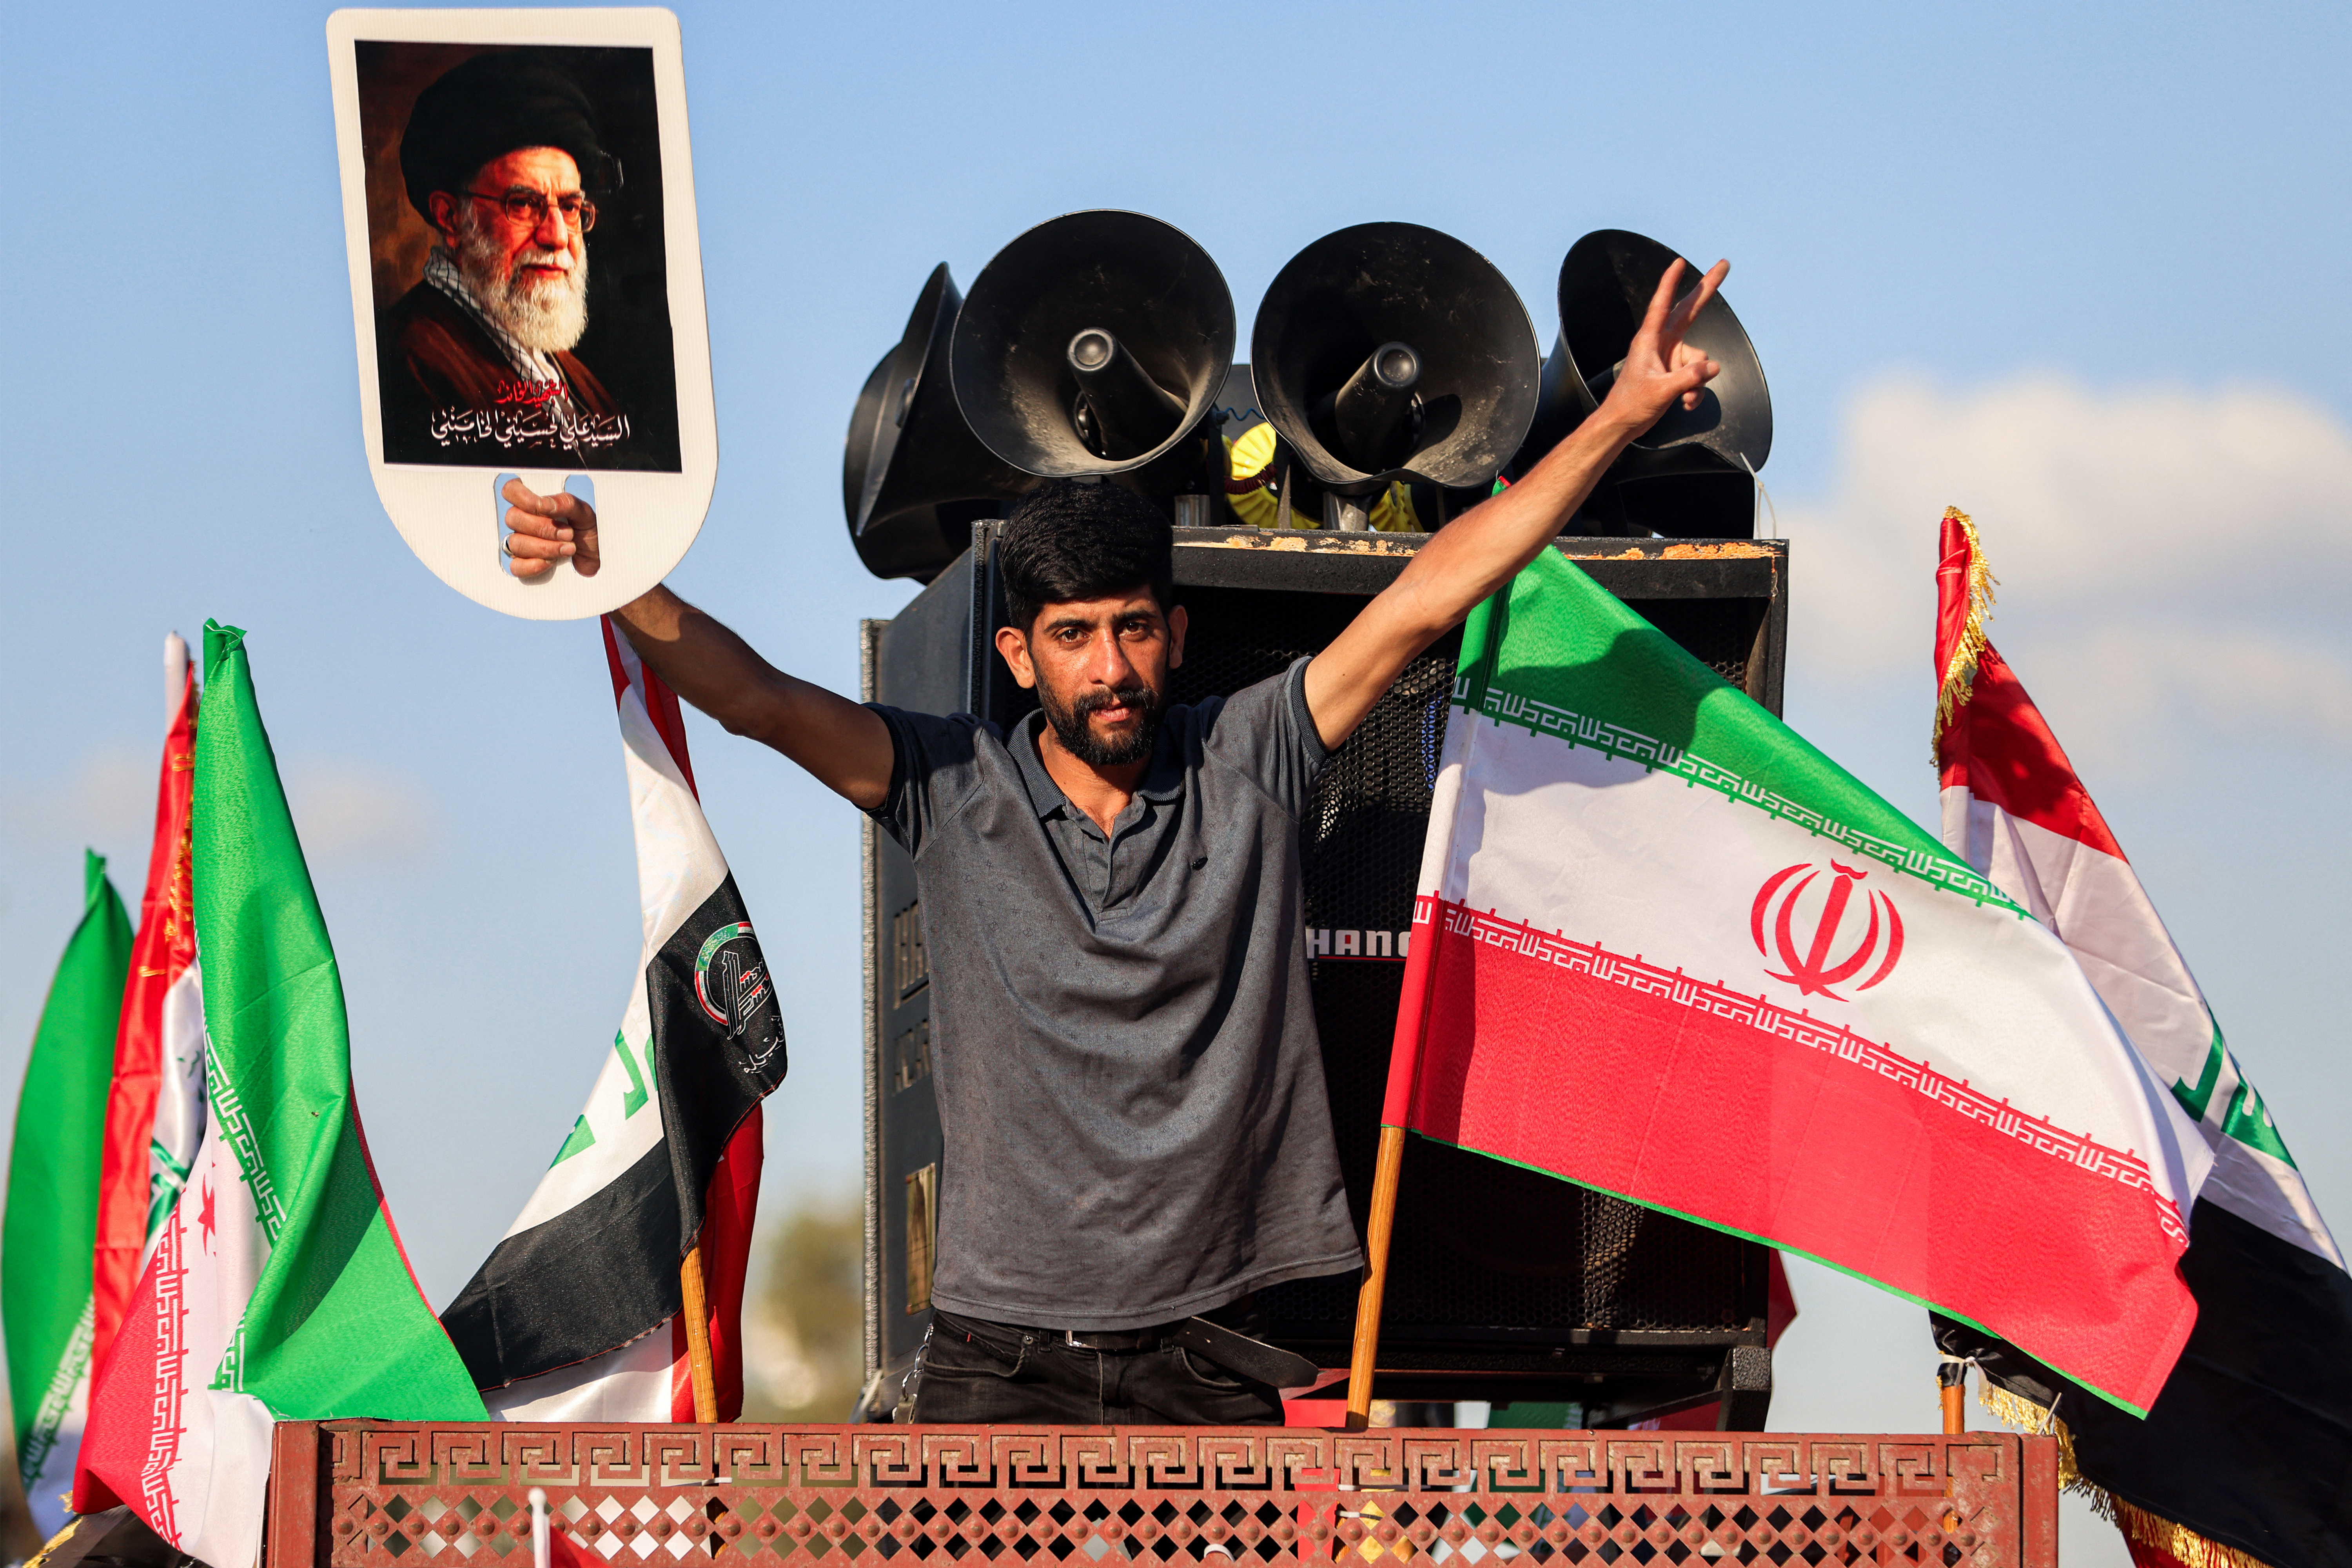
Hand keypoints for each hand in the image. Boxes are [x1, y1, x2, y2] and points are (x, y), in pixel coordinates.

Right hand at [501, 477, 599, 579]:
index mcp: (534, 504)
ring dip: (545, 547)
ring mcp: (522, 544)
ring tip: (569, 549)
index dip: (521, 497)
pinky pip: (516, 567)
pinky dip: (534, 566)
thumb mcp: (583, 513)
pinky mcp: (525, 566)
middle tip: (569, 533)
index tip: (541, 506)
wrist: (598, 558)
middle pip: (513, 518)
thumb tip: (543, 504)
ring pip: (515, 543)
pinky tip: (552, 563)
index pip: (511, 491)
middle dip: (543, 528)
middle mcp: (523, 523)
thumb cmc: (587, 532)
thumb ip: (565, 503)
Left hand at [1597, 257, 1728, 434]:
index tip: (1678, 262)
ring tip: (1684, 398)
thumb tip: (1713, 367)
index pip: (1662, 305)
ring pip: (1698, 359)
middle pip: (1689, 311)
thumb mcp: (1662, 391)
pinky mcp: (1674, 372)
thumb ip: (1689, 378)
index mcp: (1649, 340)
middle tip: (1724, 264)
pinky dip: (1695, 391)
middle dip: (1707, 290)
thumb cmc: (1632, 405)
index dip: (1670, 283)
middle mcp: (1661, 343)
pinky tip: (1685, 404)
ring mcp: (1669, 357)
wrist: (1622, 424)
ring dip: (1697, 382)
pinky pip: (1696, 375)